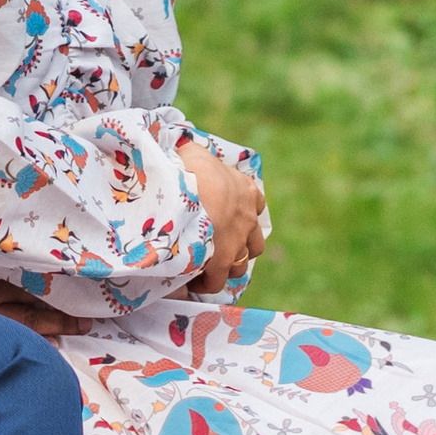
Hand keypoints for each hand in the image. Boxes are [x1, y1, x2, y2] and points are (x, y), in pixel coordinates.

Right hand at [181, 138, 266, 289]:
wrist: (191, 186)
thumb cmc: (190, 165)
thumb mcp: (194, 153)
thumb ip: (193, 156)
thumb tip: (180, 152)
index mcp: (246, 190)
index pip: (255, 205)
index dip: (242, 215)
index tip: (224, 219)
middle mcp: (248, 217)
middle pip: (254, 242)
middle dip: (238, 247)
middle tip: (216, 248)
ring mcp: (239, 240)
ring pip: (241, 264)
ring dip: (226, 267)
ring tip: (205, 268)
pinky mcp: (224, 259)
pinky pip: (218, 280)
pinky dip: (208, 282)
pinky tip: (192, 282)